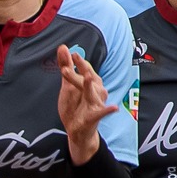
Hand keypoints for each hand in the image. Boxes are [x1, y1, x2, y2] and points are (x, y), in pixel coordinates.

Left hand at [56, 45, 114, 163]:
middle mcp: (95, 91)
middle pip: (88, 79)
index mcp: (89, 83)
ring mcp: (96, 103)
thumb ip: (66, 66)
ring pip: (93, 93)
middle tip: (74, 58)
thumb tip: (63, 47)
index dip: (79, 62)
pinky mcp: (94, 116)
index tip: (72, 52)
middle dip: (82, 69)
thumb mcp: (68, 86)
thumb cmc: (75, 106)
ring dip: (91, 85)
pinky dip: (108, 110)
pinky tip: (114, 108)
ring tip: (89, 77)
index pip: (85, 70)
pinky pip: (102, 112)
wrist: (78, 131)